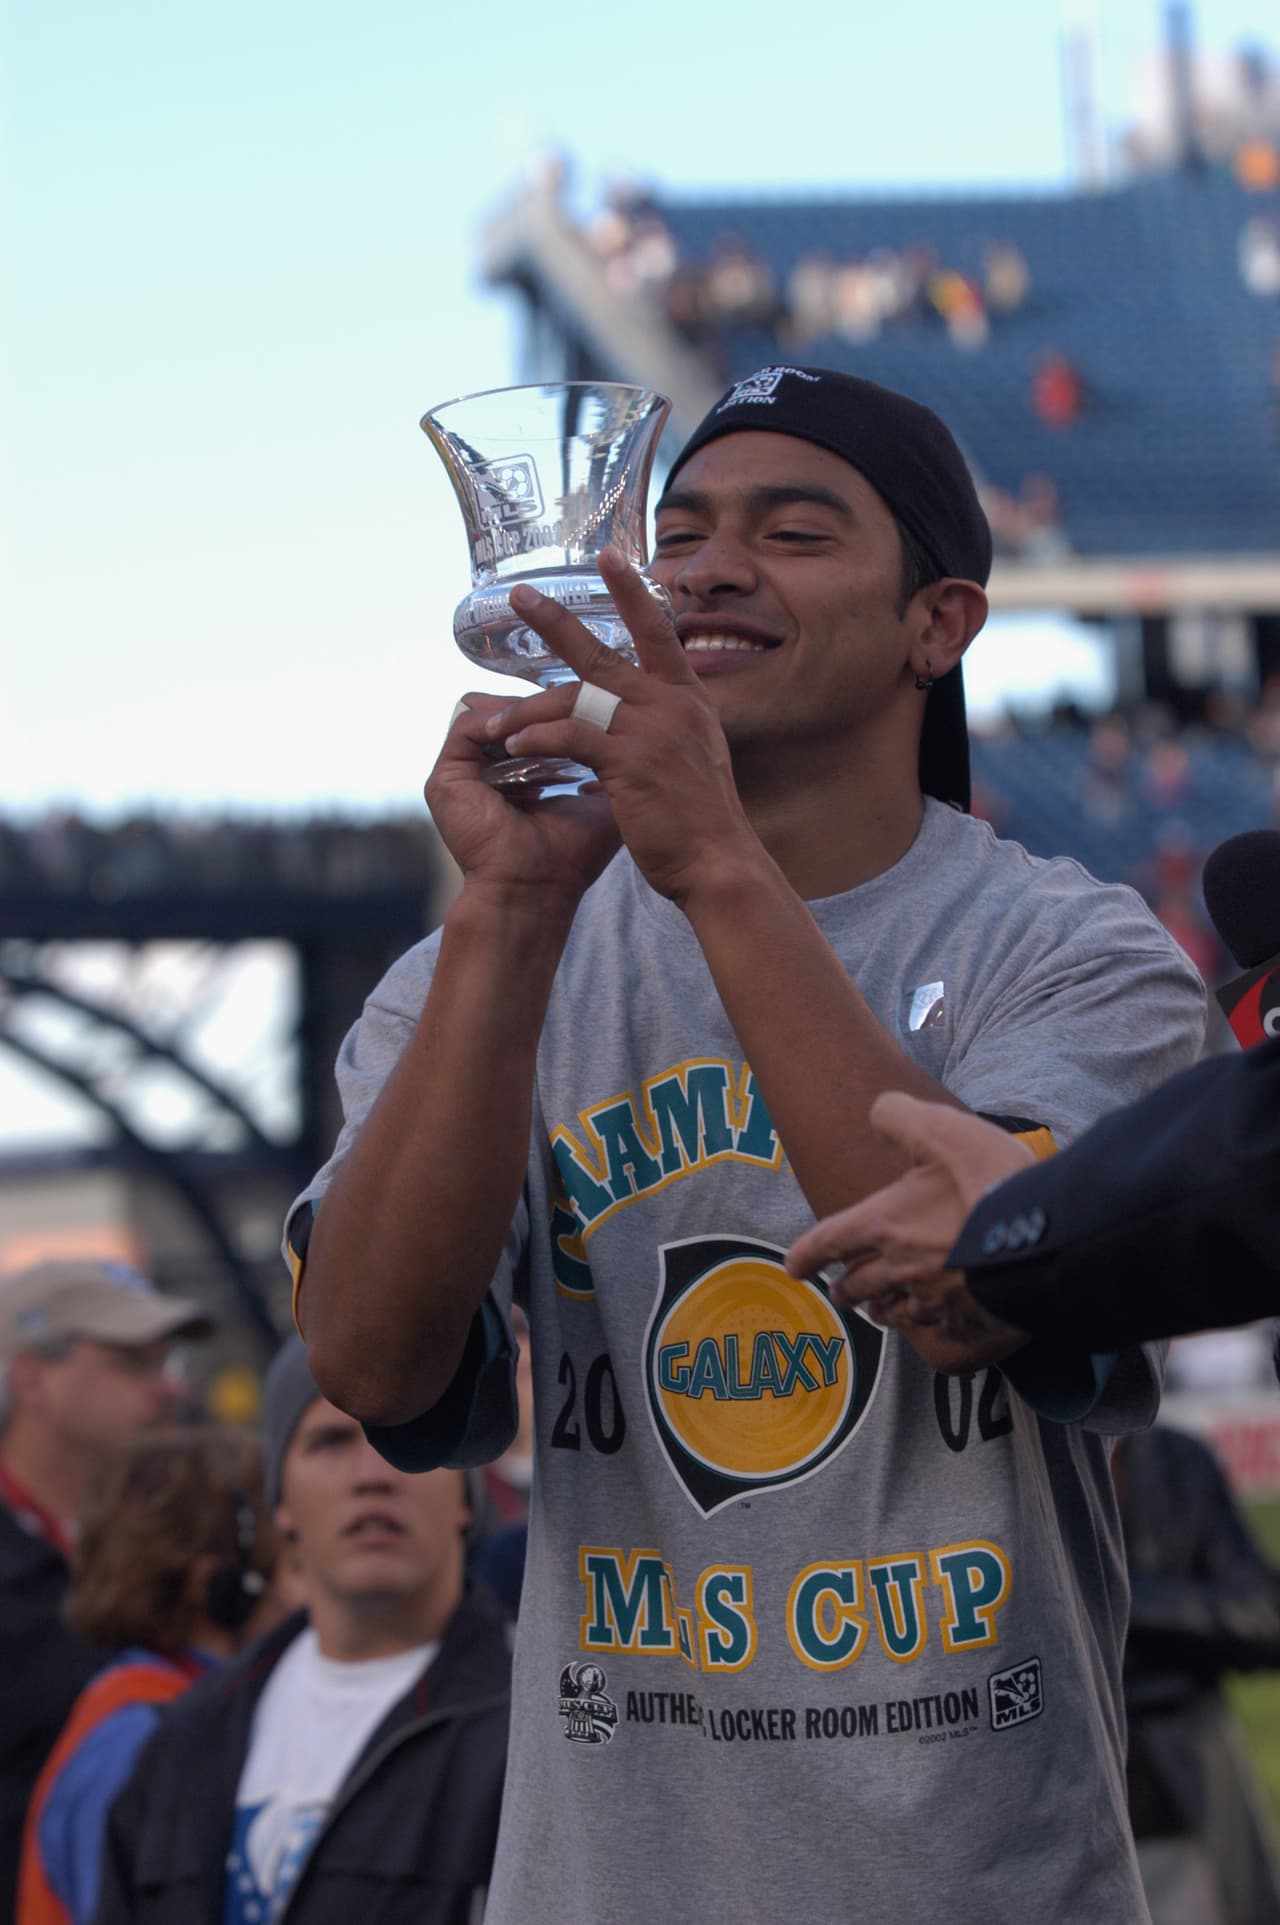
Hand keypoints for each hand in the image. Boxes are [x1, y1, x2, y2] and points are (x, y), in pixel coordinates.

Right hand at [425, 691, 619, 906]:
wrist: (539, 893)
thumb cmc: (570, 857)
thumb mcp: (598, 802)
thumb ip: (609, 766)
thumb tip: (640, 735)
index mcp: (512, 776)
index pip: (526, 723)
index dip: (556, 707)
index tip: (591, 699)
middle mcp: (482, 770)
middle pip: (504, 711)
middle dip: (540, 702)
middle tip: (575, 698)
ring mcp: (460, 773)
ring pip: (485, 711)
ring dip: (522, 709)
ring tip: (555, 714)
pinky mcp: (445, 778)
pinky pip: (468, 725)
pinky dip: (502, 719)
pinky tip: (532, 729)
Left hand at [484, 549, 758, 903]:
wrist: (717, 862)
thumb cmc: (699, 823)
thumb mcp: (690, 759)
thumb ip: (662, 731)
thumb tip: (631, 724)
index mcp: (687, 699)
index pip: (657, 632)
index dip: (631, 593)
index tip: (608, 557)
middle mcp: (672, 703)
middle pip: (604, 653)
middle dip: (557, 623)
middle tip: (520, 596)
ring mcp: (652, 729)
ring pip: (576, 699)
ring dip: (528, 710)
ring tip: (491, 722)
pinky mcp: (631, 760)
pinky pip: (572, 736)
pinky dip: (538, 738)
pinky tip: (513, 747)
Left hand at [785, 1092, 1036, 1342]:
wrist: (1048, 1239)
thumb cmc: (990, 1183)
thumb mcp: (940, 1129)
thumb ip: (899, 1116)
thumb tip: (877, 1112)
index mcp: (884, 1225)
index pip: (828, 1243)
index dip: (806, 1255)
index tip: (794, 1267)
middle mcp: (901, 1269)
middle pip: (856, 1288)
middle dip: (844, 1289)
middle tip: (841, 1291)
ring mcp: (936, 1299)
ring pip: (894, 1314)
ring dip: (881, 1309)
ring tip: (879, 1309)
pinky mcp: (970, 1320)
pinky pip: (939, 1329)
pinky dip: (932, 1324)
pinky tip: (938, 1318)